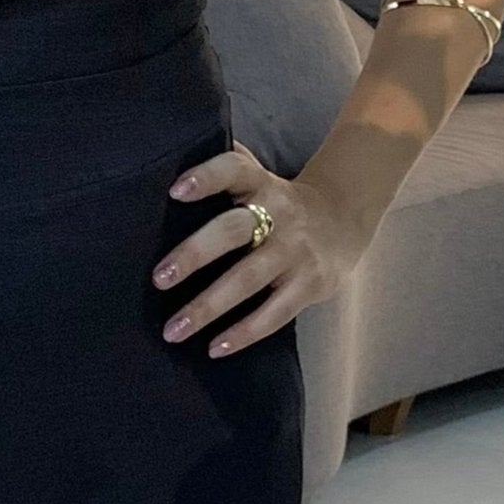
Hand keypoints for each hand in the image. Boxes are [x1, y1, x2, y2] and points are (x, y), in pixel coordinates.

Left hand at [153, 147, 367, 357]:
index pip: (234, 170)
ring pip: (249, 279)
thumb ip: (226, 169)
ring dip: (209, 306)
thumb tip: (171, 154)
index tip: (174, 191)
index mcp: (261, 184)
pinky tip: (213, 348)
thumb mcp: (260, 177)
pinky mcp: (311, 284)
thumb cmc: (280, 202)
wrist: (345, 219)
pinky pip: (274, 313)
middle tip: (158, 279)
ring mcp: (296, 251)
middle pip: (234, 230)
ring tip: (174, 329)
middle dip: (195, 254)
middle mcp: (279, 214)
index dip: (207, 177)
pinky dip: (244, 333)